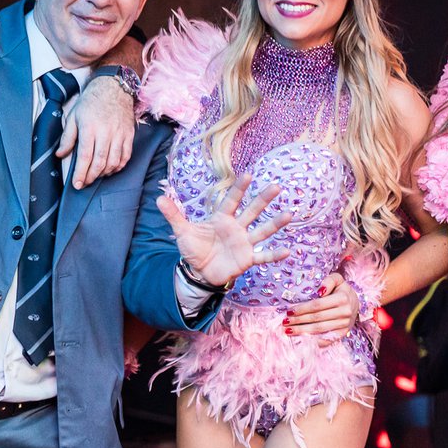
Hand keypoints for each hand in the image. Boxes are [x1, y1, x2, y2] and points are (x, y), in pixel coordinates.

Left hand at [60, 74, 135, 188]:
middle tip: (84, 183)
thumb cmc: (91, 102)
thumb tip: (60, 155)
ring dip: (104, 173)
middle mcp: (106, 132)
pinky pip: (125, 156)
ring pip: (113, 162)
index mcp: (89, 128)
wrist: (114, 87)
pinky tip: (110, 169)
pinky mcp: (129, 135)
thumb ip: (67, 137)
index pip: (84, 157)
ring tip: (95, 176)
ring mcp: (120, 134)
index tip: (76, 184)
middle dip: (91, 177)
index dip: (80, 173)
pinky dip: (118, 166)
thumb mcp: (74, 116)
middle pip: (99, 163)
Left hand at [157, 175, 289, 288]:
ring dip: (275, 223)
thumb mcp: (182, 232)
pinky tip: (287, 251)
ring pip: (262, 231)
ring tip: (289, 214)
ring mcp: (244, 243)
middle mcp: (236, 228)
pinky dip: (274, 254)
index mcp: (222, 218)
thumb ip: (174, 215)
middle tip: (276, 186)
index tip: (248, 174)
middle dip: (263, 199)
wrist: (199, 272)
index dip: (239, 189)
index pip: (232, 201)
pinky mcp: (247, 259)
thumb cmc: (194, 249)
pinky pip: (263, 256)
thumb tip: (158, 198)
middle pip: (252, 211)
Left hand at [286, 272, 358, 340]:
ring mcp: (344, 324)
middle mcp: (344, 312)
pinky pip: (327, 338)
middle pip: (317, 318)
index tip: (289, 311)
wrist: (355, 303)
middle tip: (285, 322)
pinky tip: (302, 340)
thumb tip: (319, 291)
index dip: (302, 309)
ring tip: (289, 331)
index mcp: (342, 298)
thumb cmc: (341, 290)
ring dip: (303, 331)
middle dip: (299, 321)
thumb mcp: (337, 280)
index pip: (317, 305)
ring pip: (320, 329)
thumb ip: (329, 281)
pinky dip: (314, 340)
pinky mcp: (343, 333)